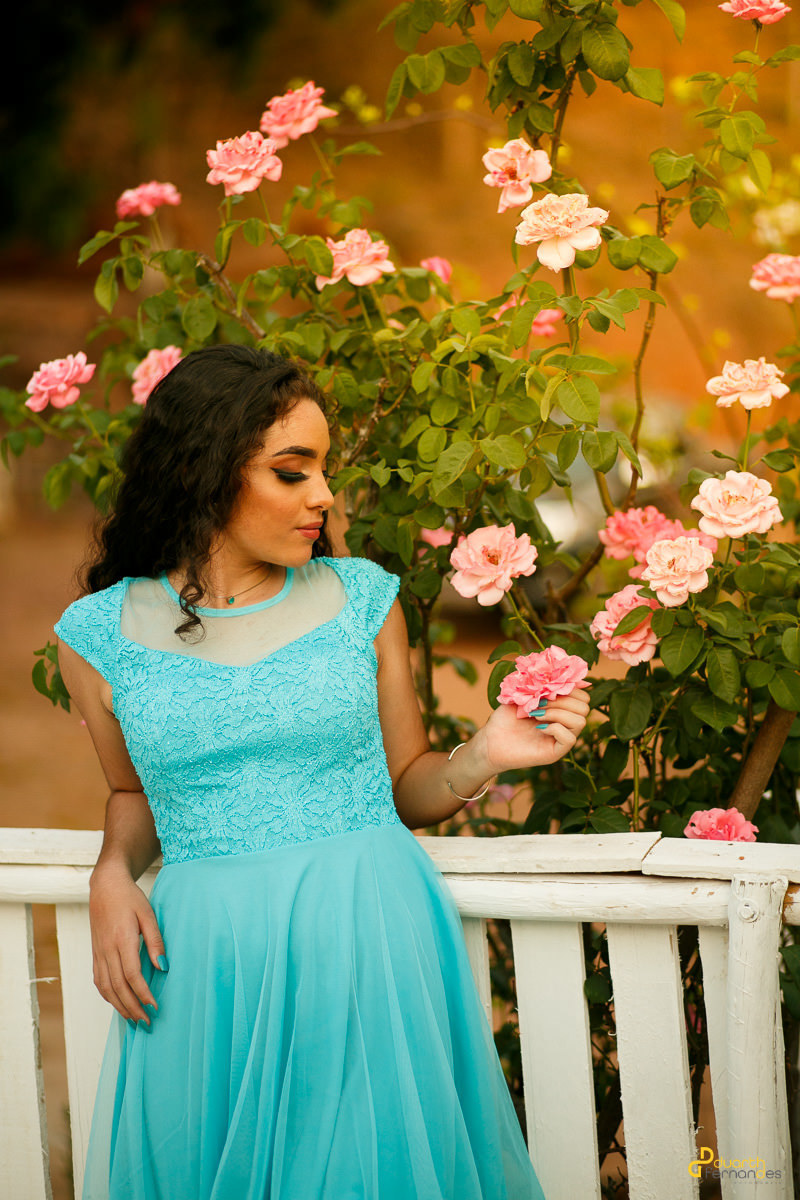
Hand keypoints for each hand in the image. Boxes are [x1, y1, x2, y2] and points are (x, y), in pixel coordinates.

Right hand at [88, 863, 166, 1024]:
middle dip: (132, 1008)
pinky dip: (107, 996)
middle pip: (118, 987)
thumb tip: (163, 967)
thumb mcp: (148, 915)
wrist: (105, 887)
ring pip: (106, 988)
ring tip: (134, 1020)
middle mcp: (107, 950)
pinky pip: (99, 980)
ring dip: (119, 1006)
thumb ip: (155, 941)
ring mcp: (98, 953)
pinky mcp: (95, 953)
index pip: (132, 975)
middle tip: (147, 1022)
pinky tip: (117, 1003)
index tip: (155, 1007)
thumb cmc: (129, 899)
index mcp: (122, 940)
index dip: (143, 994)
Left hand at [475, 686, 590, 774]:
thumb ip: (541, 684)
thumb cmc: (505, 718)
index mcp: (561, 707)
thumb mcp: (522, 694)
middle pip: (585, 706)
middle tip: (540, 702)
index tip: (548, 686)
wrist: (490, 740)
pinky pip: (570, 739)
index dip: (570, 687)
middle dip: (563, 700)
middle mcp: (565, 723)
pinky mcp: (556, 752)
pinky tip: (538, 727)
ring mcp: (561, 738)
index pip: (582, 695)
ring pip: (580, 721)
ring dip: (558, 713)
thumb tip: (557, 672)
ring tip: (537, 714)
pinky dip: (555, 728)